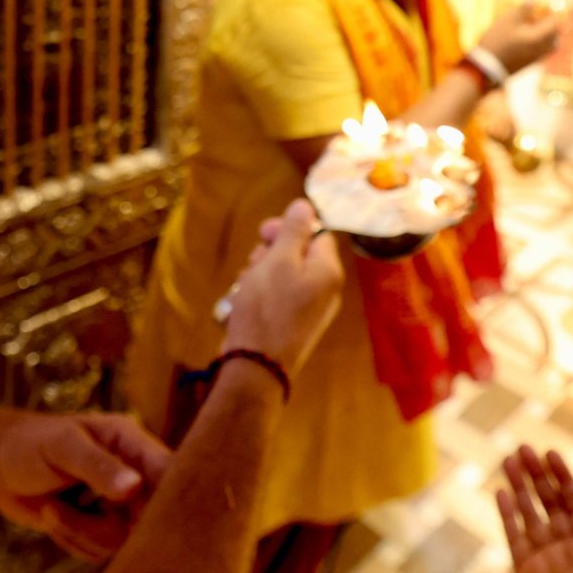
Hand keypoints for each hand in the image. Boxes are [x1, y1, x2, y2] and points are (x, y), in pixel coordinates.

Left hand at [0, 412, 170, 563]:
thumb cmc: (30, 443)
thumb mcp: (62, 447)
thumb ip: (97, 466)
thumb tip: (133, 487)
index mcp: (131, 442)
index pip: (169, 470)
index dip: (168, 495)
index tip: (136, 510)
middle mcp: (132, 473)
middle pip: (149, 517)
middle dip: (107, 524)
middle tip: (76, 508)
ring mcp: (118, 504)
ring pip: (121, 541)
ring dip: (79, 532)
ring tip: (52, 508)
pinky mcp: (101, 528)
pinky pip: (99, 552)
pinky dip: (72, 541)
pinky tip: (53, 516)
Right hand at [220, 199, 342, 376]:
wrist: (256, 367)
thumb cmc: (267, 308)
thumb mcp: (278, 260)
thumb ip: (294, 230)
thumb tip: (305, 205)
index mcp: (328, 271)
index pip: (316, 233)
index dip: (288, 229)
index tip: (263, 233)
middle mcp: (325, 290)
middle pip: (297, 254)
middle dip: (269, 254)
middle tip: (252, 264)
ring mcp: (309, 310)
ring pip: (281, 275)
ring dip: (259, 274)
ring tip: (245, 289)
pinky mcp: (292, 325)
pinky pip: (277, 297)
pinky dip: (259, 295)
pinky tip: (244, 304)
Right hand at [480, 1, 562, 75]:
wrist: (488, 67)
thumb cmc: (499, 40)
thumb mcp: (510, 20)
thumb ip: (525, 8)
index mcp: (540, 37)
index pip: (556, 24)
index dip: (555, 13)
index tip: (550, 5)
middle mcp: (542, 49)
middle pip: (556, 35)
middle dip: (553, 23)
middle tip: (545, 14)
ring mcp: (536, 58)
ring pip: (551, 45)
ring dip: (548, 34)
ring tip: (538, 26)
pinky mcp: (529, 64)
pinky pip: (542, 52)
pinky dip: (541, 43)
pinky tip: (528, 38)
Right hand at [496, 446, 572, 572]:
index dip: (562, 477)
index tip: (550, 453)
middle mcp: (565, 548)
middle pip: (548, 503)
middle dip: (536, 475)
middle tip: (523, 447)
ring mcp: (543, 559)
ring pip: (528, 514)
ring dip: (518, 486)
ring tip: (507, 459)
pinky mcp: (525, 572)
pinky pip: (513, 537)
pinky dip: (506, 515)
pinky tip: (500, 492)